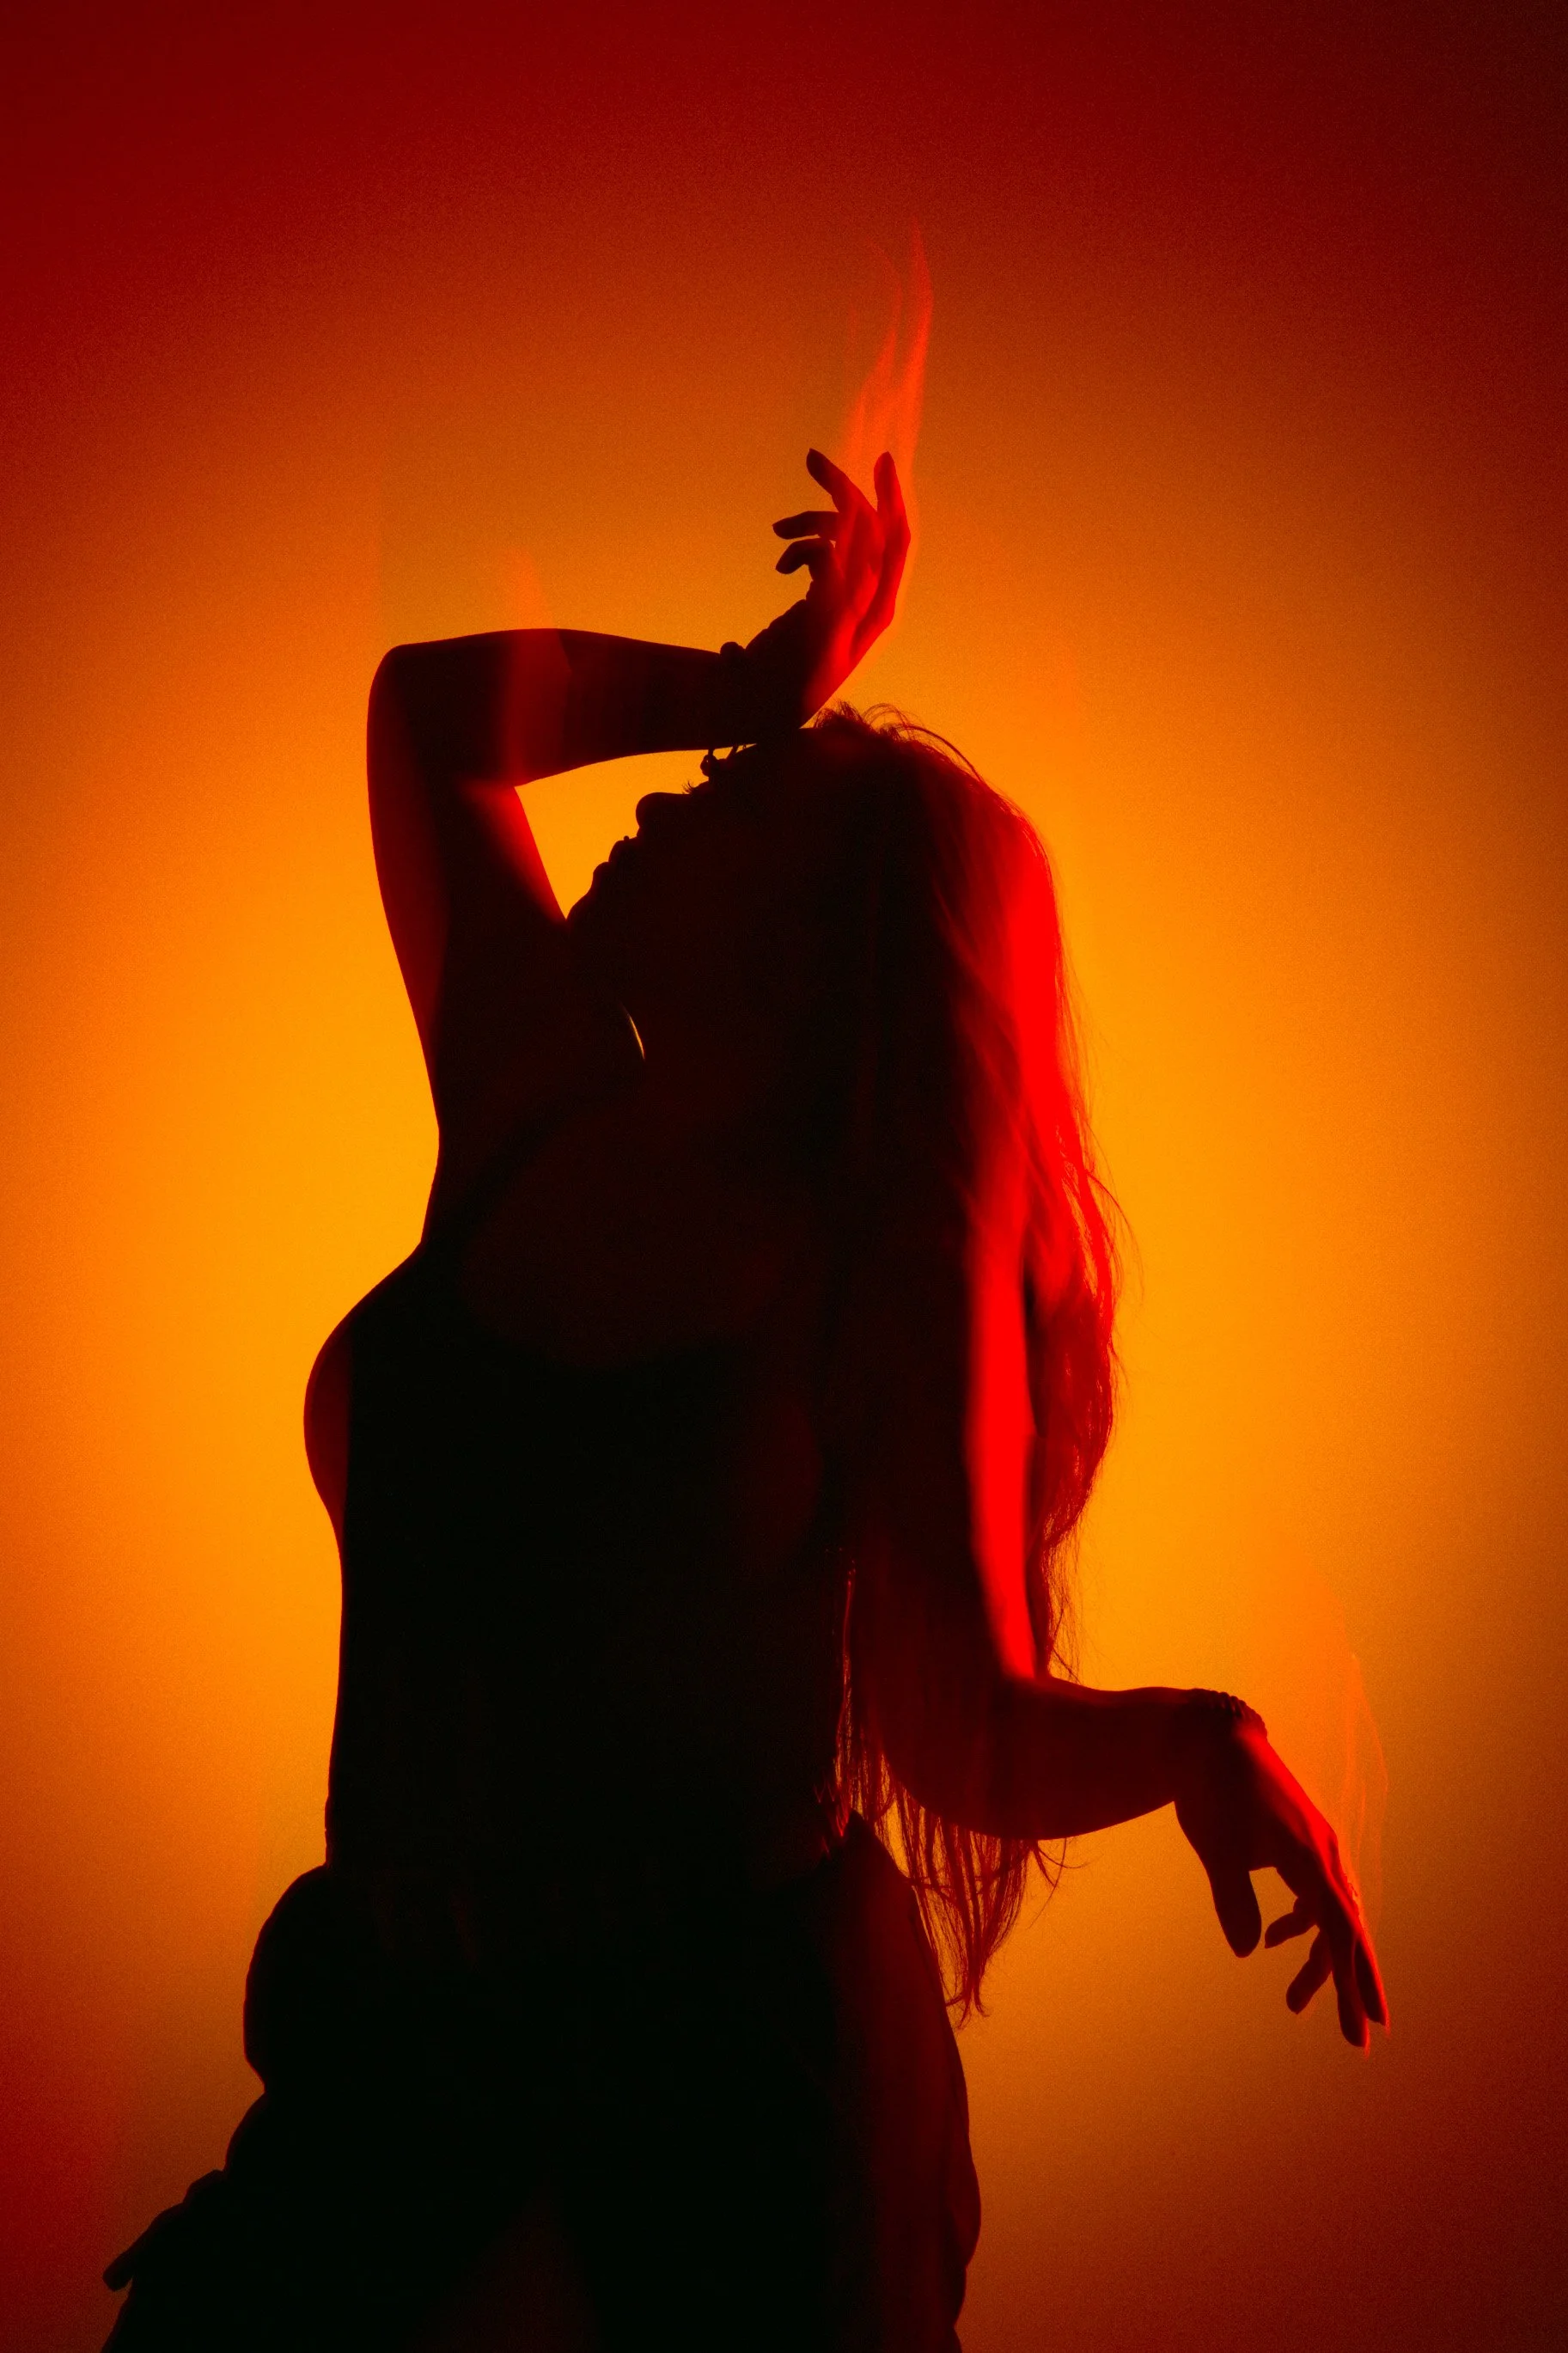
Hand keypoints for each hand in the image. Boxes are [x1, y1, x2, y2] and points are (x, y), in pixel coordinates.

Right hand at [737, 450, 909, 728]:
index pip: (895, 538)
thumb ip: (838, 583)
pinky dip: (798, 550)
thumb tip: (853, 532)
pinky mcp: (823, 595)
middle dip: (840, 492)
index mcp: (876, 606)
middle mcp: (868, 597)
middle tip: (810, 458)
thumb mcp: (818, 632)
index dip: (890, 497)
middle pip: (866, 526)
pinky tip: (780, 567)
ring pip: (837, 536)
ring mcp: (845, 593)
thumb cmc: (792, 675)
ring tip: (776, 531)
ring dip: (807, 524)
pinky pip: (819, 552)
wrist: (764, 702)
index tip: (880, 458)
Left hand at [1174, 1712, 1388, 2048]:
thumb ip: (1234, 1899)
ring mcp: (1315, 1848)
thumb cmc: (1212, 1792)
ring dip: (1318, 1960)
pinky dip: (1301, 1924)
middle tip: (1358, 2038)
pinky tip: (1273, 1941)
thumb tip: (1249, 1951)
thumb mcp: (1217, 1847)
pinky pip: (1314, 1896)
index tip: (1367, 2027)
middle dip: (1353, 1985)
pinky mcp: (1299, 1844)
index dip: (1354, 1983)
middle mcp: (1324, 1854)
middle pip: (1347, 1931)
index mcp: (1310, 1857)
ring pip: (1330, 1917)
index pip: (1341, 1933)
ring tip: (1295, 2003)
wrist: (1209, 1741)